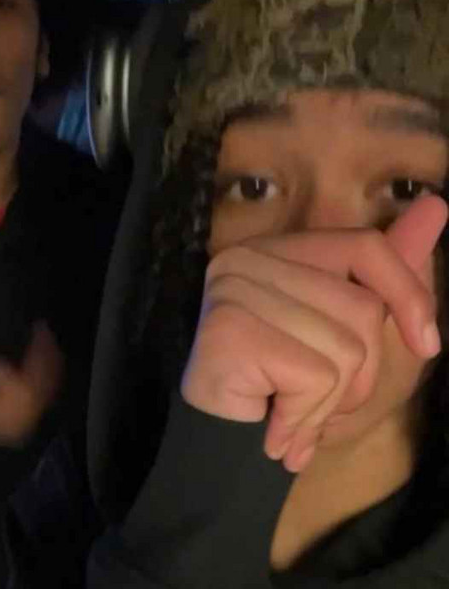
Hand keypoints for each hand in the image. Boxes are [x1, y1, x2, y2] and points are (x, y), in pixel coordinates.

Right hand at [181, 196, 446, 471]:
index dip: (407, 293)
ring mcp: (234, 289)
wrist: (219, 439)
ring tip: (292, 417)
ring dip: (331, 404)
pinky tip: (277, 428)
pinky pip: (317, 377)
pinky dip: (307, 417)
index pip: (363, 246)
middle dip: (359, 375)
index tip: (425, 345)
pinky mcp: (231, 329)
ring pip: (346, 349)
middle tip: (316, 400)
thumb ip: (387, 272)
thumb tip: (435, 205)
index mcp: (275, 250)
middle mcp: (248, 258)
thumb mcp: (352, 333)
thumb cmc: (287, 388)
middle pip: (361, 307)